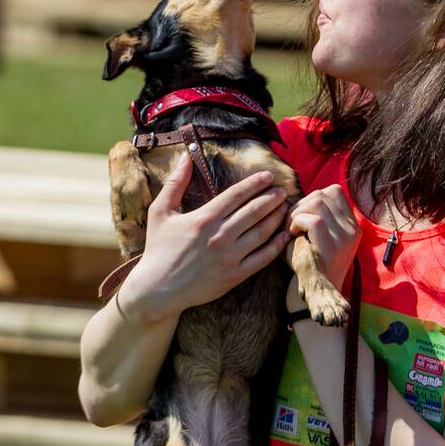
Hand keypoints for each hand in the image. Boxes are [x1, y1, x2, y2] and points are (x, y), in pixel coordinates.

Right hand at [121, 155, 291, 321]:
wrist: (158, 289)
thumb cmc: (158, 248)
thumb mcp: (160, 211)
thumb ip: (175, 182)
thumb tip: (185, 156)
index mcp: (204, 218)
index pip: (237, 195)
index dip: (255, 183)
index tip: (268, 176)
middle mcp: (220, 236)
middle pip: (254, 211)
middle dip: (272, 198)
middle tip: (284, 190)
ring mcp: (230, 257)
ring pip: (262, 232)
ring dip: (276, 217)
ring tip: (286, 207)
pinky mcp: (235, 276)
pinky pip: (262, 258)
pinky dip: (276, 245)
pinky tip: (283, 235)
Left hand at [287, 185, 359, 289]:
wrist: (316, 295)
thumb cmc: (309, 263)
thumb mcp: (316, 236)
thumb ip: (313, 214)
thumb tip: (289, 195)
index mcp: (351, 224)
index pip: (334, 191)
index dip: (311, 197)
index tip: (300, 213)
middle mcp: (352, 228)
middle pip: (323, 194)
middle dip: (300, 204)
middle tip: (290, 222)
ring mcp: (345, 237)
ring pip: (317, 203)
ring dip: (296, 212)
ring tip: (291, 228)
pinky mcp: (333, 246)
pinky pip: (313, 220)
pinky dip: (296, 222)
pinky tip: (292, 234)